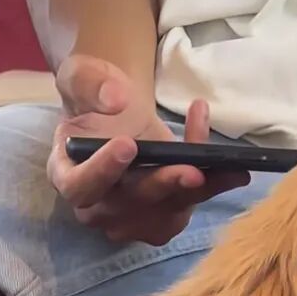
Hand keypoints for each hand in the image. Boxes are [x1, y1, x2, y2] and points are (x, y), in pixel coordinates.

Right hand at [47, 55, 249, 245]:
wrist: (118, 111)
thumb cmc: (93, 96)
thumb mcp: (82, 76)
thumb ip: (91, 84)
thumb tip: (116, 99)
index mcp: (67, 174)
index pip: (79, 186)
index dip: (101, 172)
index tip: (126, 145)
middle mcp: (95, 207)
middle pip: (128, 206)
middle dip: (164, 186)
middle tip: (193, 169)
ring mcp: (129, 219)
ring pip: (165, 210)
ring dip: (199, 189)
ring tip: (228, 166)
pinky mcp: (162, 219)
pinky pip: (188, 204)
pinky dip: (212, 184)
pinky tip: (229, 164)